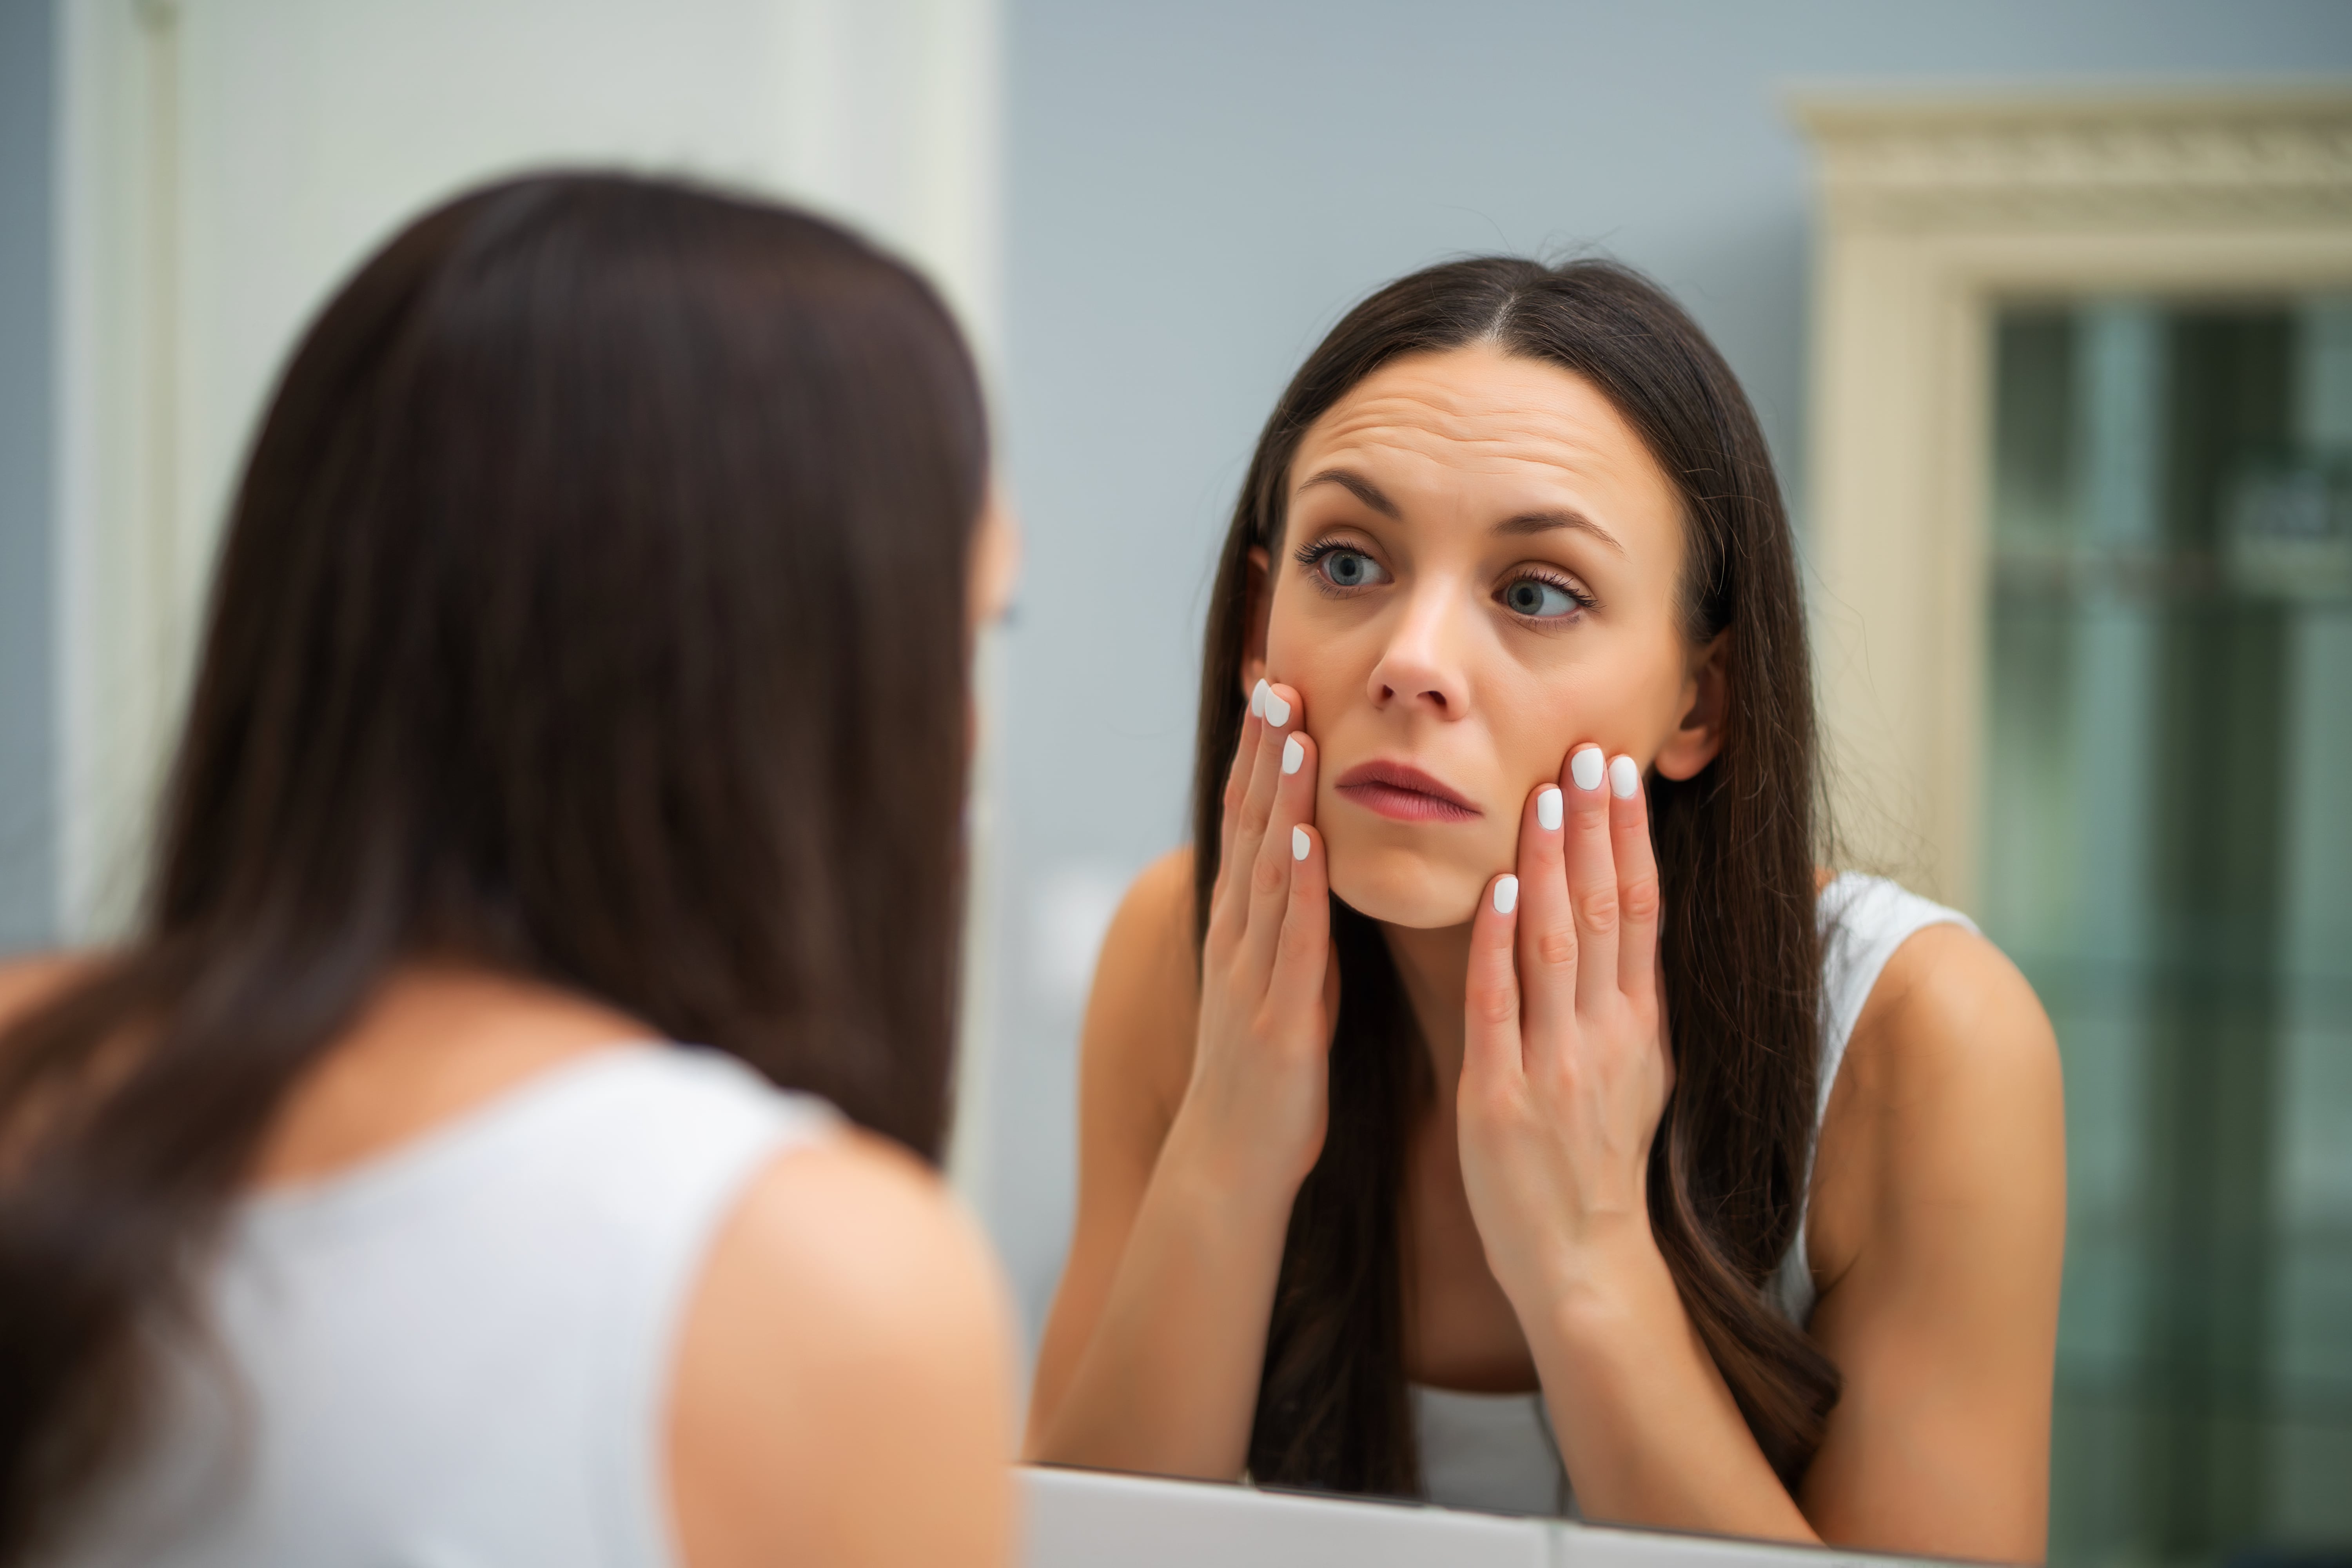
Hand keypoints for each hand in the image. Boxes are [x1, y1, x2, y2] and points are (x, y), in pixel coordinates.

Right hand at [1169, 680, 1334, 1199]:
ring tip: (1292, 729)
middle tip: (1276, 676)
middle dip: (1263, 751)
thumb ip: (1295, 924)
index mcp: (1246, 926)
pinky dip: (1292, 885)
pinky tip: (1302, 837)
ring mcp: (1252, 972)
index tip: (1277, 687)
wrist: (1232, 1161)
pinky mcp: (1276, 1014)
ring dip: (1277, 796)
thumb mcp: (1283, 980)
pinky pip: (1287, 940)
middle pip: (1249, 826)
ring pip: (1264, 867)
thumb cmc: (1269, 1073)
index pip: (1252, 822)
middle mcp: (1239, 936)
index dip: (1262, 755)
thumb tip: (1315, 865)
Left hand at [1457, 743, 1673, 1313]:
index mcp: (1639, 1026)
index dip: (1630, 838)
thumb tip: (1638, 926)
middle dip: (1593, 829)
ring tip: (1543, 795)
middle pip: (1602, 911)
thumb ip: (1633, 999)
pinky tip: (1493, 887)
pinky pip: (1497, 1004)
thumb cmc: (1600, 1161)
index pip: (1639, 911)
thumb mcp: (1642, 1073)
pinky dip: (1496, 943)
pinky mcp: (1500, 1095)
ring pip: (1553, 944)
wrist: (1582, 1258)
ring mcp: (1554, 1064)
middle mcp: (1605, 1034)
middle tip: (1585, 753)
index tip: (1619, 774)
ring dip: (1547, 865)